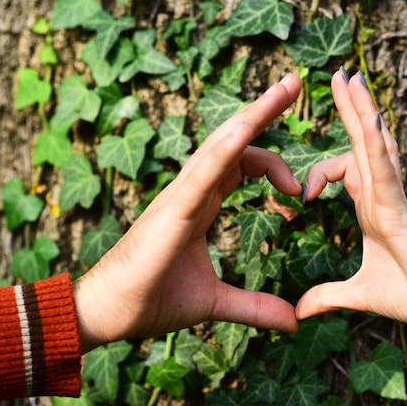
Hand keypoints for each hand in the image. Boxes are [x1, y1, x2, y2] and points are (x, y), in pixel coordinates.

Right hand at [75, 74, 302, 352]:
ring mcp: (179, 196)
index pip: (239, 165)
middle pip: (232, 141)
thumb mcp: (215, 302)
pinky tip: (249, 127)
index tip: (300, 187)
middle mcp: (191, 192)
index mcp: (200, 206)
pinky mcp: (170, 210)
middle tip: (294, 84)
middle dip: (264, 112)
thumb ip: (254, 306)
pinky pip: (202, 172)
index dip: (271, 163)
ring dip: (254, 114)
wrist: (106, 314)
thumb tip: (293, 321)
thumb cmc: (150, 299)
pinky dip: (226, 148)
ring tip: (287, 87)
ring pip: (221, 144)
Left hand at [296, 70, 406, 330]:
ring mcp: (392, 199)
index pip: (343, 171)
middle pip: (361, 142)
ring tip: (348, 77)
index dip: (316, 174)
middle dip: (349, 109)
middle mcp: (382, 196)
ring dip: (361, 110)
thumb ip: (329, 296)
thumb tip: (300, 311)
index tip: (300, 199)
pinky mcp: (401, 211)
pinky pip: (385, 171)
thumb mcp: (361, 295)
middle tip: (337, 76)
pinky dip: (376, 145)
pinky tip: (367, 119)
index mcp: (372, 209)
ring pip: (374, 146)